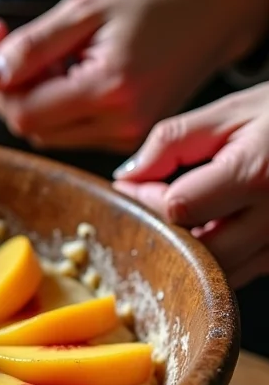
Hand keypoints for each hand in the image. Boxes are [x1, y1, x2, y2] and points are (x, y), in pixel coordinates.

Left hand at [0, 0, 268, 153]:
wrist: (213, 14)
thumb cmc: (153, 2)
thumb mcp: (85, 9)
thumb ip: (29, 48)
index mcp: (108, 90)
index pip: (24, 113)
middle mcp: (118, 124)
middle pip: (29, 126)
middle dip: (2, 85)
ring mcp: (123, 137)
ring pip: (45, 131)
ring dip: (22, 93)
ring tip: (21, 47)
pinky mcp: (124, 138)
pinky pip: (68, 129)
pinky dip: (48, 102)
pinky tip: (49, 67)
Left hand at [113, 83, 268, 287]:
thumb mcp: (229, 113)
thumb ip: (171, 143)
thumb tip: (127, 176)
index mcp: (256, 175)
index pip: (177, 207)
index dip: (147, 197)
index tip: (137, 184)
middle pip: (194, 250)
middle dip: (165, 229)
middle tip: (156, 204)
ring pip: (217, 271)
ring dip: (189, 248)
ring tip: (191, 212)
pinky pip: (242, 271)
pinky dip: (218, 255)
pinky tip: (217, 224)